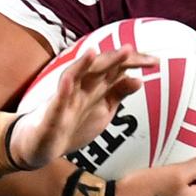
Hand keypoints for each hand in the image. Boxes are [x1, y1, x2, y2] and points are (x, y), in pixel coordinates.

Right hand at [9, 46, 156, 169]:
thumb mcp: (102, 110)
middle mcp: (81, 87)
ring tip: (94, 53)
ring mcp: (65, 99)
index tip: (155, 61)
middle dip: (112, 59)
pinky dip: (62, 90)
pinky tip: (67, 81)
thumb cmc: (72, 124)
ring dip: (83, 65)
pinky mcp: (51, 114)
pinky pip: (56, 101)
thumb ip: (118, 93)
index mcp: (95, 86)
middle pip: (98, 68)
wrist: (40, 145)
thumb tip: (139, 80)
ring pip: (74, 77)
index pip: (116, 68)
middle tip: (131, 50)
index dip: (134, 63)